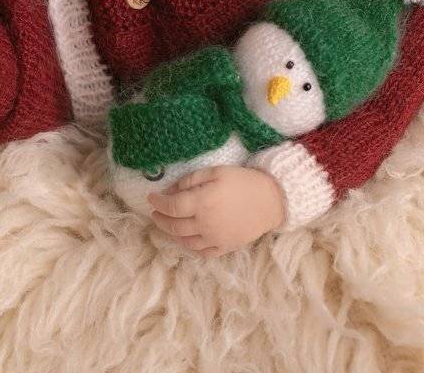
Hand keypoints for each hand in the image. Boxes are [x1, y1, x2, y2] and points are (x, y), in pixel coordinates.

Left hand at [146, 165, 286, 257]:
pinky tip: (187, 239)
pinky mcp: (225, 248)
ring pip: (185, 241)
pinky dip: (190, 246)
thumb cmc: (243, 181)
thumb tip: (170, 191)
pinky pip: (202, 252)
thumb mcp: (216, 172)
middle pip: (174, 226)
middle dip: (160, 219)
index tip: (151, 198)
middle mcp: (205, 223)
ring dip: (172, 233)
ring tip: (168, 224)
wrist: (272, 200)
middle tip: (156, 212)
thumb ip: (190, 181)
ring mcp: (214, 238)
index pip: (171, 206)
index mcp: (202, 202)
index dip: (157, 203)